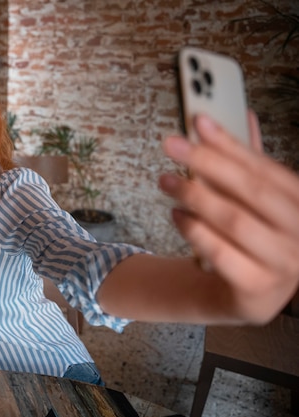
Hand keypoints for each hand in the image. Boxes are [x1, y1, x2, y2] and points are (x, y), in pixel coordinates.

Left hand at [159, 112, 298, 320]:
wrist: (249, 294)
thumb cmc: (252, 236)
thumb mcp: (253, 198)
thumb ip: (247, 161)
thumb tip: (243, 113)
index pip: (264, 168)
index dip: (230, 143)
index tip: (198, 122)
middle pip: (251, 190)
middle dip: (208, 162)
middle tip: (171, 145)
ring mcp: (284, 264)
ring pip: (234, 221)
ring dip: (194, 195)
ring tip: (165, 181)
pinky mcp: (257, 288)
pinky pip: (219, 253)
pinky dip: (194, 230)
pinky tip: (176, 214)